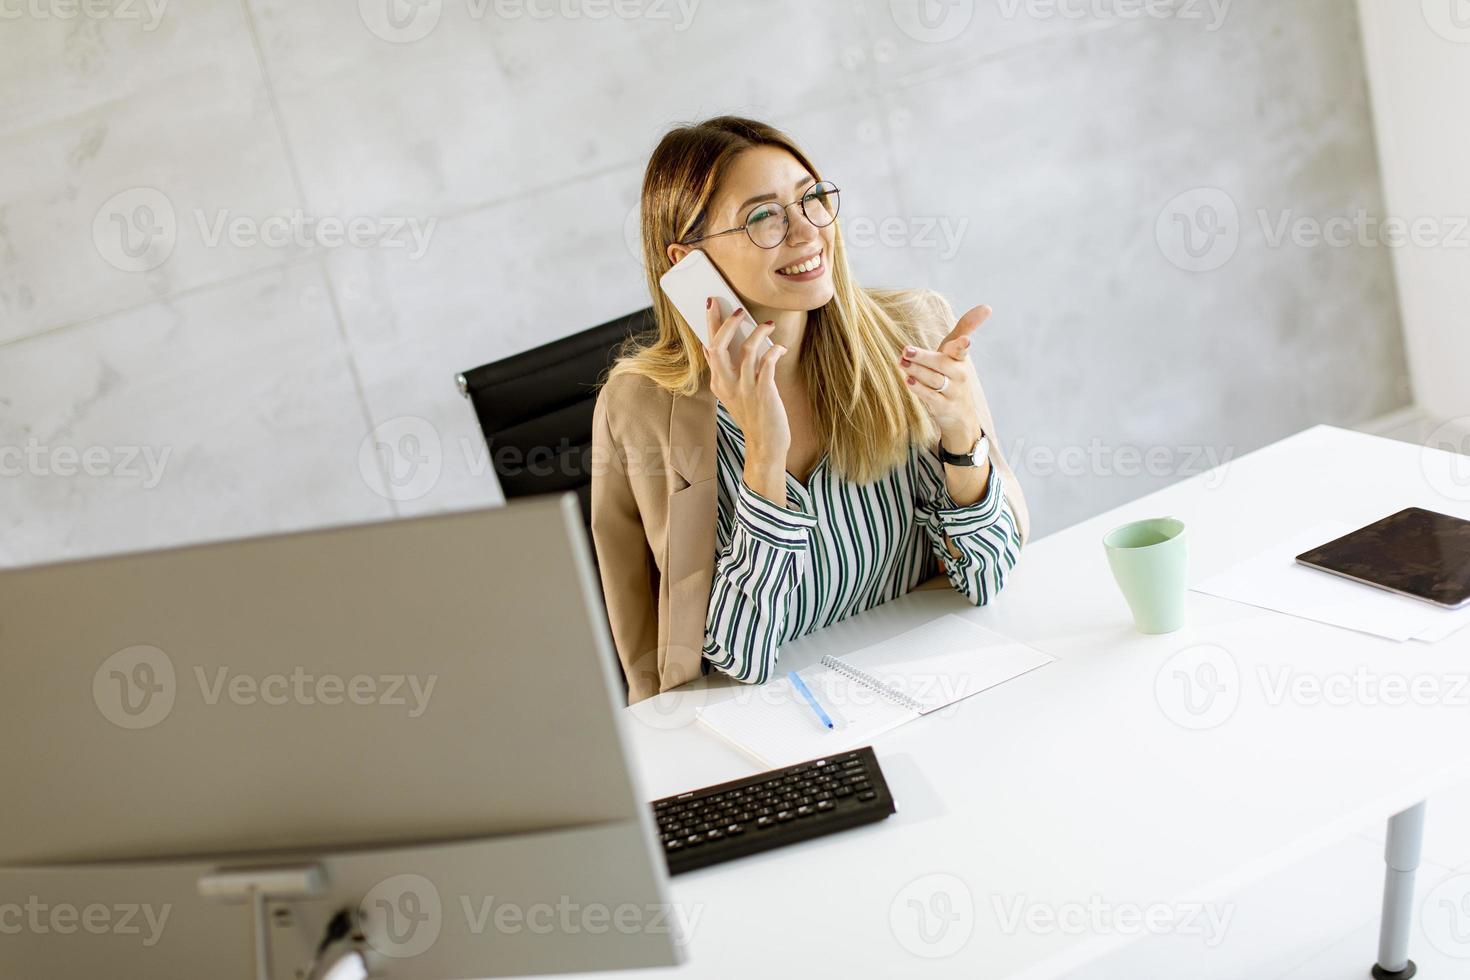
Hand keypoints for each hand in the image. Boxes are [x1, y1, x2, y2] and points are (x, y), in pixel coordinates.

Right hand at [702, 299, 790, 468]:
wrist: (765, 446)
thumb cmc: (753, 417)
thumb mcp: (731, 395)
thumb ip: (724, 372)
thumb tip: (715, 347)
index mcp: (718, 382)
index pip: (709, 348)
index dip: (710, 324)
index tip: (712, 303)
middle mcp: (728, 384)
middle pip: (718, 347)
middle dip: (726, 324)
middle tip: (739, 310)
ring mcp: (745, 389)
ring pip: (747, 350)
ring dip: (759, 333)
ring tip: (768, 325)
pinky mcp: (764, 393)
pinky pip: (768, 363)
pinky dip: (774, 351)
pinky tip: (779, 348)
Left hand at [898, 303, 989, 453]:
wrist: (960, 414)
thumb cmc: (954, 374)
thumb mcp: (957, 352)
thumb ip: (965, 328)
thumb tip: (987, 307)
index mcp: (961, 359)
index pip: (962, 350)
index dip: (962, 345)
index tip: (965, 341)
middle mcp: (960, 375)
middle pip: (942, 364)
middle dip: (923, 357)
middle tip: (905, 350)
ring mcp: (953, 392)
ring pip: (935, 380)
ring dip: (917, 371)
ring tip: (902, 363)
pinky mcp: (944, 407)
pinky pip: (931, 397)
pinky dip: (919, 389)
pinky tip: (908, 380)